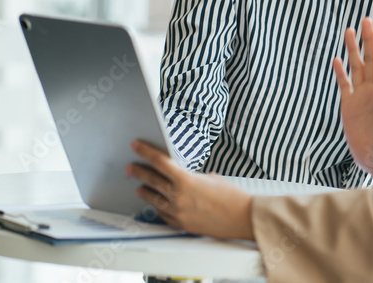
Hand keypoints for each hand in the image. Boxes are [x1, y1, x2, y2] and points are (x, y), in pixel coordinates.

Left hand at [126, 140, 254, 240]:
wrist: (242, 219)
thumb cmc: (232, 197)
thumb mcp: (212, 178)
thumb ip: (194, 177)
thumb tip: (186, 178)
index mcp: (186, 180)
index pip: (160, 162)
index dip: (146, 152)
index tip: (136, 146)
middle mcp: (179, 197)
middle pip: (152, 180)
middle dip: (139, 172)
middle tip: (130, 168)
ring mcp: (178, 212)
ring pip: (155, 199)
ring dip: (146, 191)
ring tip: (140, 187)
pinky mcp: (181, 225)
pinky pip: (164, 215)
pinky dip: (159, 208)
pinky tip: (157, 205)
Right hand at [333, 21, 372, 187]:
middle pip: (370, 59)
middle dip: (368, 39)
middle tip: (366, 19)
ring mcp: (360, 95)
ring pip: (356, 67)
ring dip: (352, 50)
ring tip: (349, 31)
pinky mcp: (349, 104)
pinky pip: (344, 84)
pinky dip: (340, 72)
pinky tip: (336, 60)